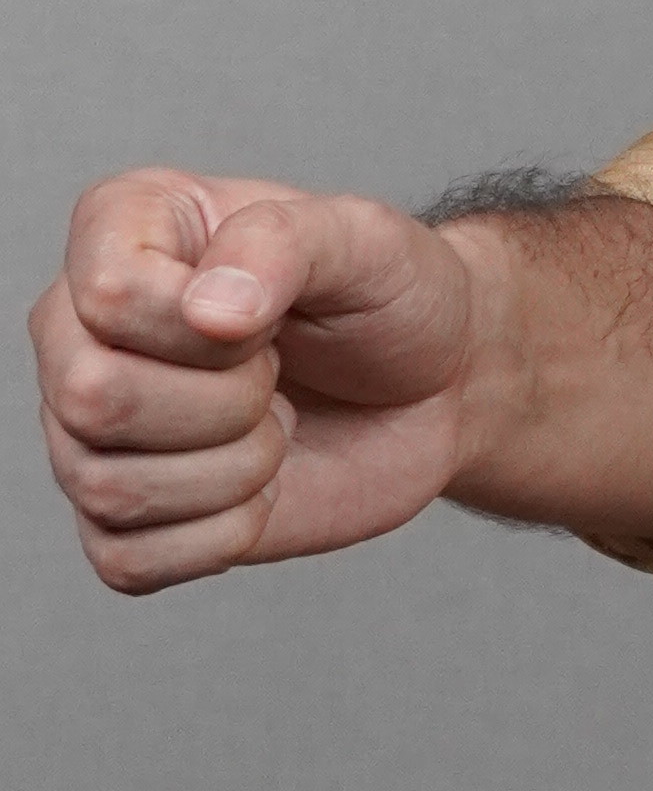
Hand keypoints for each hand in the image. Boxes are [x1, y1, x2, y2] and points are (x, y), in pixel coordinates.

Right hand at [31, 173, 484, 595]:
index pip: (111, 295)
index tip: (272, 315)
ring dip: (235, 470)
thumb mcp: (363, 238)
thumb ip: (281, 243)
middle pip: (92, 396)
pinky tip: (257, 487)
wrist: (435, 387)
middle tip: (277, 374)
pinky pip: (127, 561)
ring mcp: (88, 430)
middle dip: (227, 401)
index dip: (210, 324)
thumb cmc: (388, 297)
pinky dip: (220, 536)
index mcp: (119, 229)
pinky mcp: (122, 520)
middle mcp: (79, 330)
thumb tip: (206, 310)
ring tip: (274, 424)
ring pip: (109, 488)